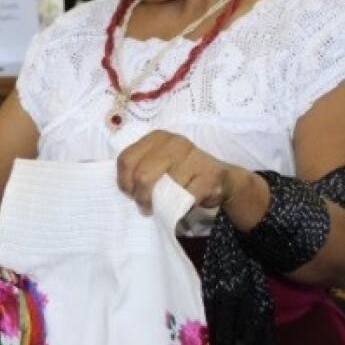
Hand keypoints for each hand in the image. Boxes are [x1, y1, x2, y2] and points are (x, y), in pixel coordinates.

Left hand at [116, 130, 248, 213]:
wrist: (220, 180)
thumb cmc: (181, 173)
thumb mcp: (158, 163)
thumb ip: (141, 167)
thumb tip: (126, 188)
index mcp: (157, 137)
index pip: (126, 159)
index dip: (124, 182)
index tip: (130, 194)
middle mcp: (174, 143)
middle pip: (142, 175)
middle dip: (140, 196)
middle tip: (145, 207)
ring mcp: (193, 158)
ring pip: (164, 189)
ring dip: (163, 204)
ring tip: (167, 203)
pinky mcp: (209, 176)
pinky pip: (185, 199)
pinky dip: (182, 207)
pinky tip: (185, 203)